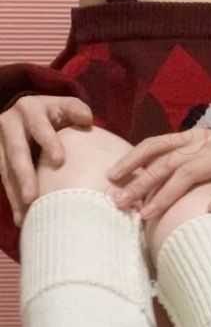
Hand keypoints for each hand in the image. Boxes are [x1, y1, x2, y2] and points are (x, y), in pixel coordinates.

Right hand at [0, 95, 92, 225]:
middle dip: (25, 175)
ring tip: (26, 214)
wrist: (25, 116)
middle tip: (33, 197)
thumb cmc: (52, 115)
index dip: (48, 140)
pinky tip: (21, 219)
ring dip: (15, 193)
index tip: (59, 160)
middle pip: (17, 151)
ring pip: (5, 169)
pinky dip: (13, 200)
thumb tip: (87, 119)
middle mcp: (9, 123)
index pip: (39, 125)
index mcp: (29, 108)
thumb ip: (74, 110)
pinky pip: (4, 181)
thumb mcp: (63, 107)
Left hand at [105, 125, 210, 220]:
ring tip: (148, 213)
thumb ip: (177, 160)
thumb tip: (146, 178)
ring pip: (190, 174)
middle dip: (140, 183)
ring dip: (167, 194)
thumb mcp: (201, 150)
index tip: (111, 176)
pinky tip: (210, 211)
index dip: (132, 159)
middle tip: (120, 202)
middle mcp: (202, 146)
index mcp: (190, 140)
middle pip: (165, 163)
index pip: (154, 145)